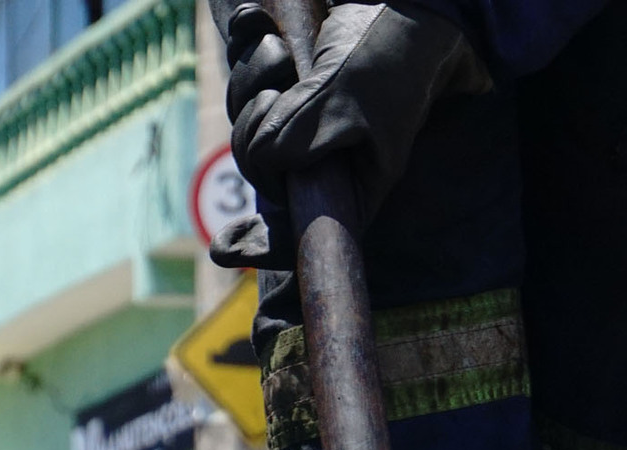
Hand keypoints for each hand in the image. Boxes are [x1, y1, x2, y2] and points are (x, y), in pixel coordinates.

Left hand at [212, 0, 487, 268]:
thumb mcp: (346, 105)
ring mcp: (299, 124)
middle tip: (282, 87)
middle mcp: (318, 163)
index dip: (261, 245)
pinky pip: (247, 70)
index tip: (224, 249)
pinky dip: (246, 43)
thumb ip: (297, 140)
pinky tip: (255, 22)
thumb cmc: (388, 62)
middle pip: (254, 161)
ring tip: (282, 50)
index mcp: (345, 188)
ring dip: (252, 74)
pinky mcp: (288, 84)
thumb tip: (258, 159)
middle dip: (255, 119)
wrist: (403, 11)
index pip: (300, 234)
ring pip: (245, 113)